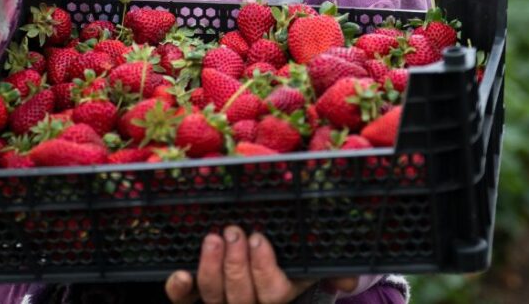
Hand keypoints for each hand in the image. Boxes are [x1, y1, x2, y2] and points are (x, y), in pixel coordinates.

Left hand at [165, 227, 357, 303]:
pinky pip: (185, 302)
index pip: (274, 294)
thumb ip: (335, 271)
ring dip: (211, 269)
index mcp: (281, 297)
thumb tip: (347, 280)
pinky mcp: (196, 298)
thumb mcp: (314, 264)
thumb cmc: (291, 259)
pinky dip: (180, 290)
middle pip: (242, 298)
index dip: (264, 269)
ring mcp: (223, 303)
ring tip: (213, 239)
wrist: (263, 263)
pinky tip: (180, 274)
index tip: (259, 238)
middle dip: (236, 265)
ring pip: (214, 298)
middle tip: (234, 232)